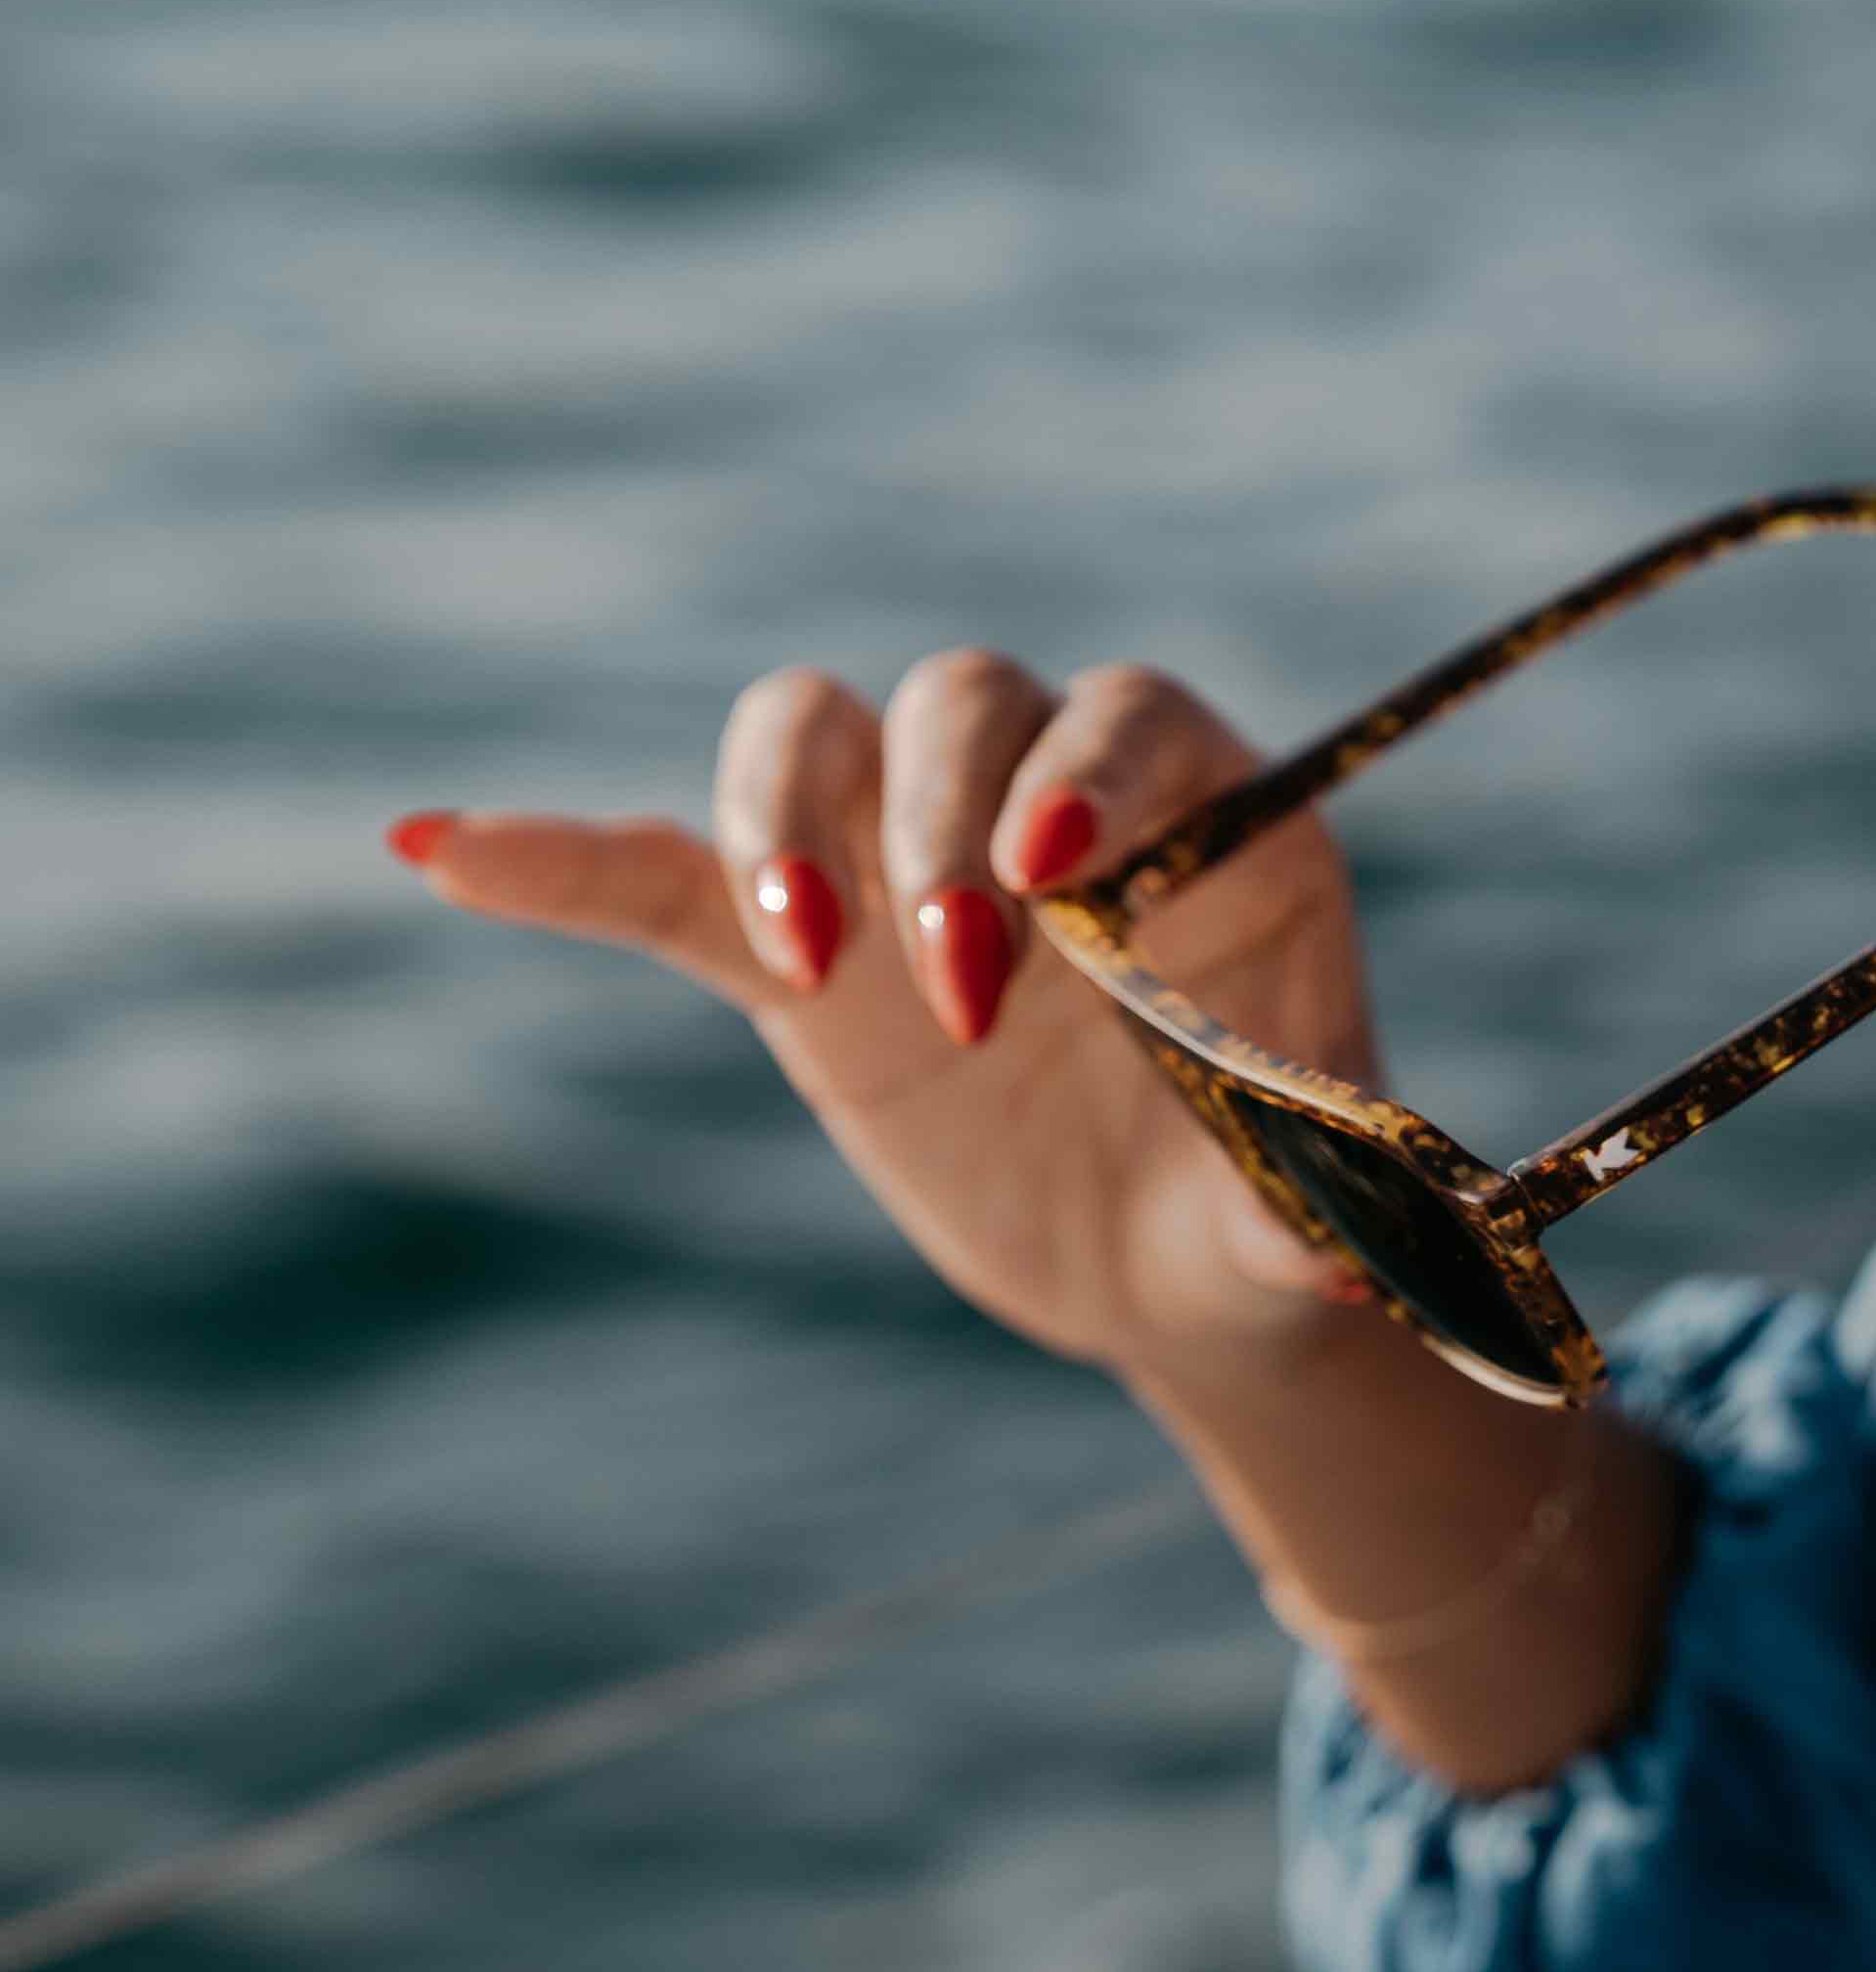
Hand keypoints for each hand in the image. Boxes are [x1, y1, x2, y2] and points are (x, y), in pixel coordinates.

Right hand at [390, 647, 1390, 1374]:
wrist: (1179, 1267)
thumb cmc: (1264, 1212)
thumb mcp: (1297, 1216)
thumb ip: (1309, 1206)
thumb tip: (1339, 1249)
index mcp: (1211, 823)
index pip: (1132, 721)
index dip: (1084, 770)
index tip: (1047, 882)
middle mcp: (1054, 802)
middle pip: (963, 704)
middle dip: (943, 814)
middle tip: (960, 982)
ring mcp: (912, 855)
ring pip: (815, 733)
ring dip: (785, 813)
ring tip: (807, 959)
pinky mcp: (797, 946)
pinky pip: (657, 874)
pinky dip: (556, 858)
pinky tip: (440, 849)